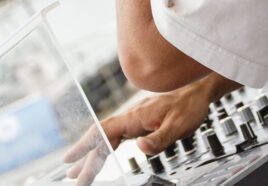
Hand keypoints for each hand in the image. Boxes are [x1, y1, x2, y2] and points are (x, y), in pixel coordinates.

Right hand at [64, 75, 229, 183]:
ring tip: (78, 171)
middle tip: (70, 176)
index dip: (86, 148)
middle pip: (101, 138)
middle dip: (85, 157)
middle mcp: (130, 117)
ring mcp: (133, 119)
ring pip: (107, 138)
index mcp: (135, 117)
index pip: (104, 134)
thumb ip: (158, 139)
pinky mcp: (138, 122)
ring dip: (92, 154)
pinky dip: (104, 148)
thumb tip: (139, 148)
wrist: (197, 92)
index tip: (72, 161)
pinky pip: (116, 136)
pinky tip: (100, 154)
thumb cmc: (189, 107)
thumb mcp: (177, 126)